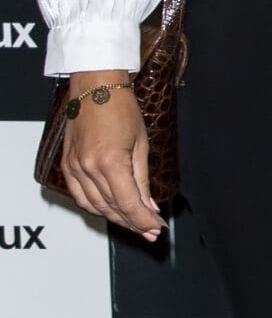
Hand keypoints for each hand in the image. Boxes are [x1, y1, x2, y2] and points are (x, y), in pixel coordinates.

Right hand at [60, 73, 161, 239]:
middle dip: (134, 223)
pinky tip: (111, 211)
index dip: (144, 220)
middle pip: (112, 208)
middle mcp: (88, 167)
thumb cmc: (121, 108)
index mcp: (110, 162)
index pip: (128, 203)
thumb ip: (143, 179)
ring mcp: (75, 167)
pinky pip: (80, 196)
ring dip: (116, 218)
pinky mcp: (68, 165)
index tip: (157, 227)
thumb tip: (149, 205)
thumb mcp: (141, 144)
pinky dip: (96, 207)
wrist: (95, 86)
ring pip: (96, 206)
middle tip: (150, 231)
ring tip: (135, 224)